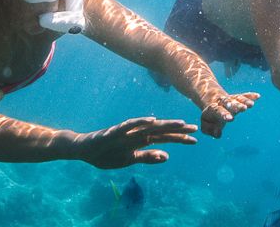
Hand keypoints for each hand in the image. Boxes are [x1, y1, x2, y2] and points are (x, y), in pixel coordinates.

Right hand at [75, 117, 197, 168]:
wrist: (84, 151)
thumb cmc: (107, 154)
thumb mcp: (130, 160)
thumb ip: (147, 158)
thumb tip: (167, 156)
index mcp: (141, 141)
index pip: (165, 139)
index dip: (179, 139)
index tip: (195, 141)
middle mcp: (137, 134)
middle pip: (161, 131)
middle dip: (177, 130)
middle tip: (195, 129)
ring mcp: (127, 131)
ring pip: (149, 126)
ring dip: (164, 124)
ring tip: (180, 123)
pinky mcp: (115, 131)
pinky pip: (130, 125)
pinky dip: (141, 122)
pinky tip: (152, 120)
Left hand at [199, 92, 260, 137]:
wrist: (212, 102)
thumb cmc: (210, 117)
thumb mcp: (205, 125)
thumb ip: (209, 130)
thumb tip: (218, 133)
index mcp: (213, 109)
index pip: (219, 111)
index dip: (224, 114)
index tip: (231, 119)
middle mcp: (222, 103)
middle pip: (229, 103)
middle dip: (236, 106)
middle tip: (243, 109)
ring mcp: (231, 100)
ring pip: (237, 99)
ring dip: (244, 101)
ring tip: (251, 105)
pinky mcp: (237, 98)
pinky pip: (244, 96)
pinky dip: (250, 96)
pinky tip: (258, 96)